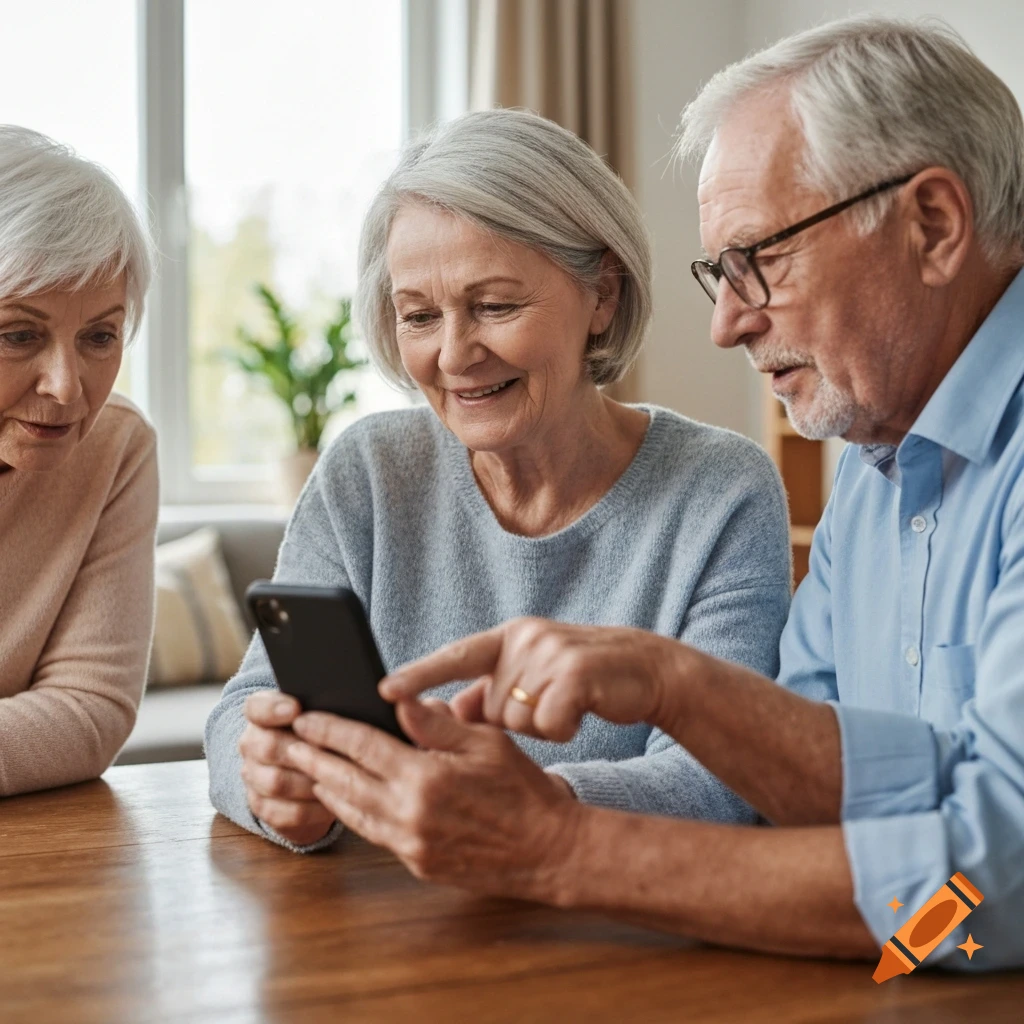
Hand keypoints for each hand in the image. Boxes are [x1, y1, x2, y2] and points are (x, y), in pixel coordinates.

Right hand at [238, 691, 336, 845]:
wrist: (309, 771)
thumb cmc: (323, 735)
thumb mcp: (325, 716)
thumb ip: (328, 708)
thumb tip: (358, 702)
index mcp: (262, 714)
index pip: (256, 706)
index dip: (273, 708)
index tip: (296, 708)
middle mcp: (252, 743)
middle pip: (267, 746)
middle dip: (302, 751)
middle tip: (332, 752)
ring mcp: (253, 776)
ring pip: (275, 782)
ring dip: (309, 783)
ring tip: (339, 781)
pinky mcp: (261, 806)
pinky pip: (283, 813)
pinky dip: (310, 810)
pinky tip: (332, 804)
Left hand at [285, 698, 582, 901]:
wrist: (548, 851)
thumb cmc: (523, 790)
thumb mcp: (485, 743)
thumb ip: (436, 723)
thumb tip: (399, 699)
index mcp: (425, 778)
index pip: (362, 747)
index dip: (329, 730)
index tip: (305, 718)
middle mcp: (410, 814)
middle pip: (344, 781)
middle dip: (311, 759)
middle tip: (286, 743)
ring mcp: (411, 844)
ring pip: (353, 811)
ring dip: (325, 787)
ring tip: (305, 768)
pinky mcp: (417, 863)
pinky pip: (373, 833)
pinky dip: (352, 812)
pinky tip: (345, 799)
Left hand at [379, 617, 684, 742]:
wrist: (644, 669)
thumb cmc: (580, 677)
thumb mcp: (531, 674)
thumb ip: (488, 691)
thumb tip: (443, 711)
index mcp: (507, 638)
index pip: (454, 656)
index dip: (418, 674)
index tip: (384, 691)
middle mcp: (524, 639)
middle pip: (492, 706)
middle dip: (514, 720)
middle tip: (542, 708)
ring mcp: (551, 654)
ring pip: (519, 719)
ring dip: (540, 725)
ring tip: (566, 707)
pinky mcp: (577, 674)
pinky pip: (549, 723)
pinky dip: (564, 728)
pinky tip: (580, 714)